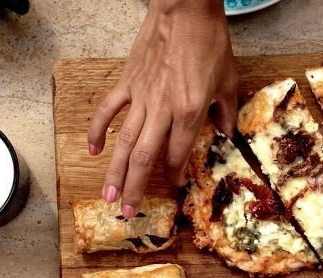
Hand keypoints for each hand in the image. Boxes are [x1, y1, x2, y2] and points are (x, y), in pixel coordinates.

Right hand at [88, 0, 237, 218]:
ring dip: (114, 172)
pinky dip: (98, 130)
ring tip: (108, 197)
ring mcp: (141, 97)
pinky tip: (93, 150)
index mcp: (190, 112)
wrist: (186, 10)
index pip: (178, 154)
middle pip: (143, 158)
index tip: (172, 187)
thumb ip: (227, 112)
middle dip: (134, 188)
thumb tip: (228, 134)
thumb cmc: (209, 42)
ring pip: (123, 142)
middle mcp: (162, 110)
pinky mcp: (127, 82)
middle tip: (128, 212)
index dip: (174, 175)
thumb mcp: (228, 81)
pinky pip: (108, 110)